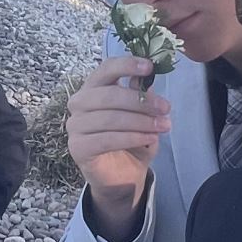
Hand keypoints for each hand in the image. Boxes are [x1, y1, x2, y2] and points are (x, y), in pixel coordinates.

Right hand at [68, 55, 167, 238]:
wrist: (122, 176)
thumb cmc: (131, 139)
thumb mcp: (141, 114)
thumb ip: (140, 95)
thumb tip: (148, 76)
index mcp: (94, 88)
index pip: (106, 69)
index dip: (127, 65)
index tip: (149, 67)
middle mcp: (79, 103)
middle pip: (109, 95)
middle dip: (141, 101)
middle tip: (166, 108)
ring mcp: (75, 126)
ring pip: (111, 118)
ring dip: (141, 121)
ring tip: (163, 127)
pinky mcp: (78, 147)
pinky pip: (107, 139)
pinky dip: (132, 138)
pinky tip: (149, 138)